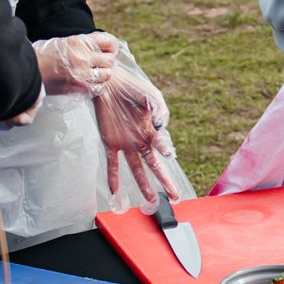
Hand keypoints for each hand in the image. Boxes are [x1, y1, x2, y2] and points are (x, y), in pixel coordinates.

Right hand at [33, 31, 116, 96]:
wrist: (28, 71)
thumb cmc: (42, 55)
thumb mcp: (63, 41)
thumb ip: (81, 44)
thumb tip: (97, 48)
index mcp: (79, 42)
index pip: (108, 42)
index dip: (110, 46)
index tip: (107, 50)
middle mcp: (83, 56)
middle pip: (110, 59)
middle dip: (106, 61)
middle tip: (100, 63)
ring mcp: (82, 73)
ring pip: (107, 74)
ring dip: (103, 74)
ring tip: (94, 74)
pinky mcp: (79, 87)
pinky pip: (98, 87)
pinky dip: (96, 86)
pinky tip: (89, 83)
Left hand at [93, 56, 187, 207]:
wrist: (109, 83)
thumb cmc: (132, 88)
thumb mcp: (151, 96)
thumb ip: (160, 110)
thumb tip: (161, 126)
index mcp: (152, 131)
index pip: (162, 146)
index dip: (166, 150)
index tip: (168, 154)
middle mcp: (141, 141)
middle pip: (154, 166)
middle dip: (165, 182)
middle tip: (174, 196)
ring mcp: (126, 144)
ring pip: (136, 170)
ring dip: (143, 186)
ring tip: (150, 201)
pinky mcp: (110, 143)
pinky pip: (112, 164)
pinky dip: (113, 179)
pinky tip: (115, 193)